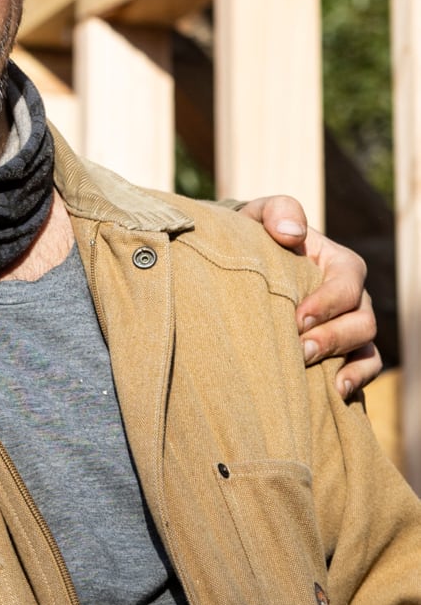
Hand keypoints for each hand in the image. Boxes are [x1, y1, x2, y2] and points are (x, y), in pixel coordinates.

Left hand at [237, 198, 380, 401]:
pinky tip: (332, 394)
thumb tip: (292, 232)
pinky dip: (355, 381)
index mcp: (338, 264)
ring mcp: (349, 327)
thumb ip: (276, 211)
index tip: (296, 318)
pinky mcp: (341, 354)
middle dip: (333, 337)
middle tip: (298, 350)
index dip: (328, 302)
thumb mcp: (258, 216)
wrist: (238, 270)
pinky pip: (364, 370)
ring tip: (311, 374)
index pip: (348, 282)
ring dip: (342, 362)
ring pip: (365, 348)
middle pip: (362, 321)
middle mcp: (351, 298)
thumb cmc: (252, 239)